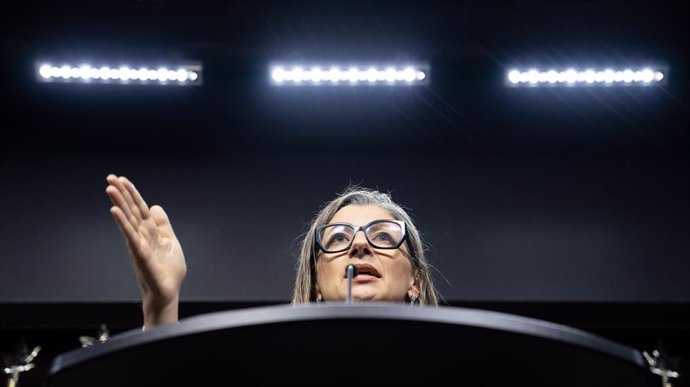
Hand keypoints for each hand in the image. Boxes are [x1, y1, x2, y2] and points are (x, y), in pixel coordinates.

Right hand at [105, 174, 186, 326]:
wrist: (168, 292)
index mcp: (149, 232)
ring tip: (110, 188)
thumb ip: (162, 225)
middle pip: (130, 210)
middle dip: (121, 193)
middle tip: (109, 177)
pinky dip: (123, 223)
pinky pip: (130, 235)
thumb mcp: (170, 241)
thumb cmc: (168, 271)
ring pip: (128, 220)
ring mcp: (138, 244)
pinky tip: (115, 211)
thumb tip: (155, 206)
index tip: (121, 179)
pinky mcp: (140, 254)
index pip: (139, 208)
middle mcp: (140, 236)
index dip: (132, 194)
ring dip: (119, 203)